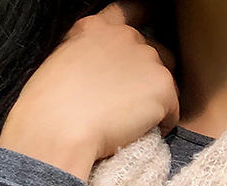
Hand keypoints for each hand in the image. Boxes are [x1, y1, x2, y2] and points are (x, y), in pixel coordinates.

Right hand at [0, 0, 179, 179]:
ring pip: (167, 81)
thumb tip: (104, 78)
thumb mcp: (64, 66)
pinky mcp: (163, 85)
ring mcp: (147, 59)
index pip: (128, 11)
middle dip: (149, 76)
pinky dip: (163, 124)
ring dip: (157, 100)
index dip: (145, 14)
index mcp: (95, 28)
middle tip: (131, 103)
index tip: (153, 16)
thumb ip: (89, 59)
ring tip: (134, 121)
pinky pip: (173, 111)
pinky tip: (142, 132)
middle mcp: (125, 36)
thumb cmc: (53, 109)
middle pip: (155, 52)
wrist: (61, 126)